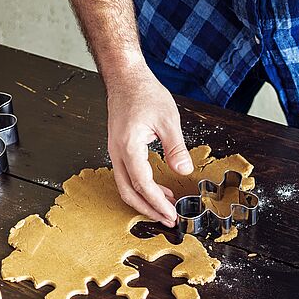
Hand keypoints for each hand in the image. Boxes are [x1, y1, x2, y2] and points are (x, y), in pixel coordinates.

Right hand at [105, 61, 192, 225]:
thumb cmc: (144, 93)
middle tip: (168, 220)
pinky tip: (160, 190)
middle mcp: (117, 152)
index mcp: (128, 146)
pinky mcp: (119, 150)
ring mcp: (115, 152)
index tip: (171, 214)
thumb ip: (176, 148)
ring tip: (167, 208)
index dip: (158, 203)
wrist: (125, 78)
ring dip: (145, 201)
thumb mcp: (168, 119)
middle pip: (129, 192)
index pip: (143, 184)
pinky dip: (142, 188)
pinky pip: (127, 176)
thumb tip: (183, 171)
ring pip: (125, 187)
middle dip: (149, 210)